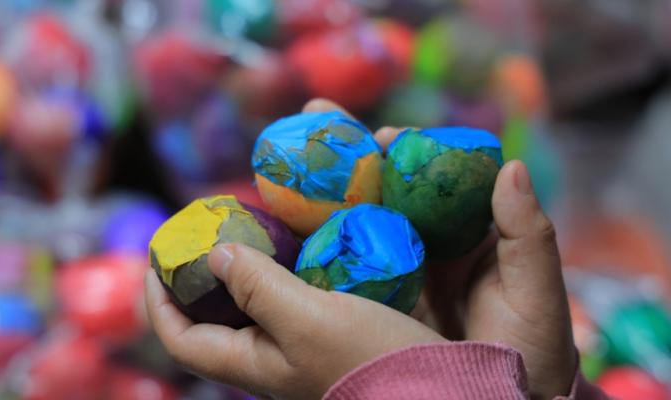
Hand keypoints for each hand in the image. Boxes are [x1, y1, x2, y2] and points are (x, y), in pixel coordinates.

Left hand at [145, 244, 445, 399]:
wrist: (438, 389)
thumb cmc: (367, 362)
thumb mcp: (308, 320)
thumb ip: (258, 286)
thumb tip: (213, 255)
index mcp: (251, 362)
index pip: (181, 338)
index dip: (159, 300)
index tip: (157, 256)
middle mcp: (269, 355)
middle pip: (214, 315)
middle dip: (201, 273)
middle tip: (206, 230)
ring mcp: (300, 343)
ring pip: (255, 299)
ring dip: (246, 262)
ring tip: (248, 224)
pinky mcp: (331, 329)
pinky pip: (295, 290)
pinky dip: (288, 262)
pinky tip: (301, 236)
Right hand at [306, 99, 576, 398]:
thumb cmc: (530, 356)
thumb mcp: (535, 296)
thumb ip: (527, 235)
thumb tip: (512, 167)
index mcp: (459, 238)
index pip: (424, 183)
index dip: (400, 154)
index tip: (379, 134)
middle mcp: (420, 251)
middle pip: (376, 193)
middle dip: (345, 156)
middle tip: (315, 119)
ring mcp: (391, 278)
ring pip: (348, 225)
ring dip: (317, 192)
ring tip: (285, 160)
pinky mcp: (367, 305)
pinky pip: (335, 268)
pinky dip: (309, 243)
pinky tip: (282, 224)